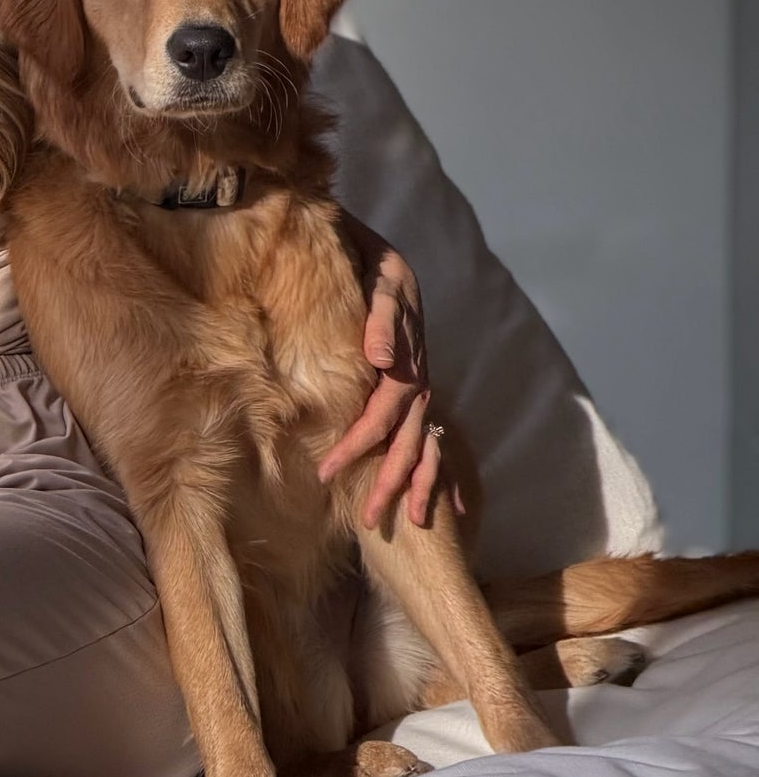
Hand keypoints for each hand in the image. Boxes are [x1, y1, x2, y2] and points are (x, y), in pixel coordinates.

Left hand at [318, 221, 450, 528]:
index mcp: (407, 363)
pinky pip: (430, 435)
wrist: (385, 255)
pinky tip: (449, 501)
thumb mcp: (381, 281)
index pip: (381, 415)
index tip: (327, 472)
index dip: (356, 445)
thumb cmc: (374, 267)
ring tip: (412, 521)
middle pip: (407, 442)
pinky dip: (440, 468)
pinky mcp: (417, 388)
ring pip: (423, 444)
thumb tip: (379, 359)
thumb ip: (381, 318)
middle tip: (371, 522)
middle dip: (391, 483)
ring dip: (418, 484)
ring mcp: (422, 388)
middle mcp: (419, 382)